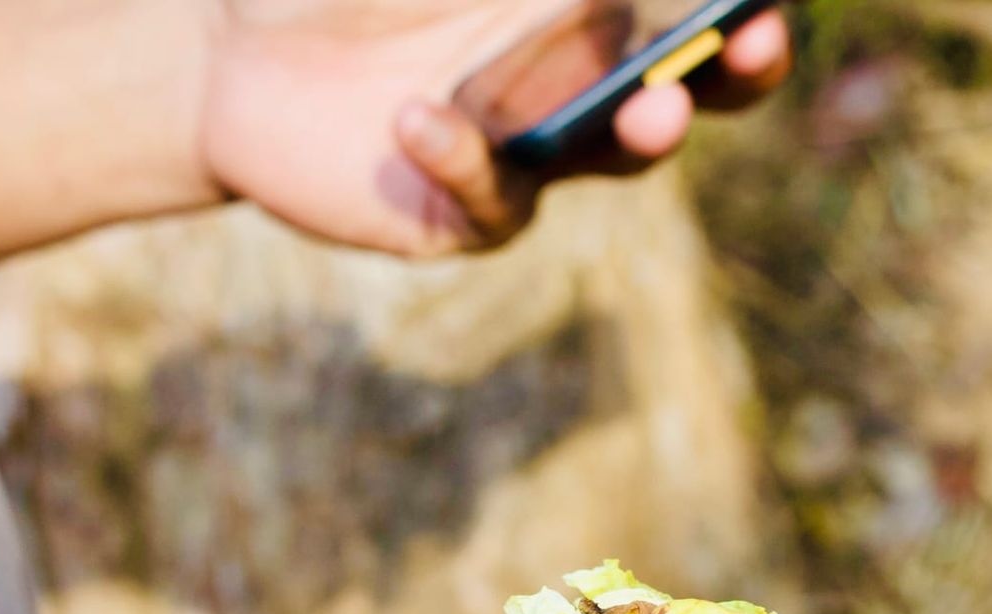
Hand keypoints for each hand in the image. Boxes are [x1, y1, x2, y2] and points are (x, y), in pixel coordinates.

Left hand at [200, 1, 796, 254]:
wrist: (229, 53)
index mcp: (580, 14)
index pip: (685, 22)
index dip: (740, 20)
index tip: (762, 1)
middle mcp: (569, 88)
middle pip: (683, 96)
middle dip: (727, 78)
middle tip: (744, 48)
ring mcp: (524, 157)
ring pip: (607, 160)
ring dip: (641, 134)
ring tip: (650, 105)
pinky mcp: (462, 215)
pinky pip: (492, 200)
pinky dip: (463, 159)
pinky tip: (415, 117)